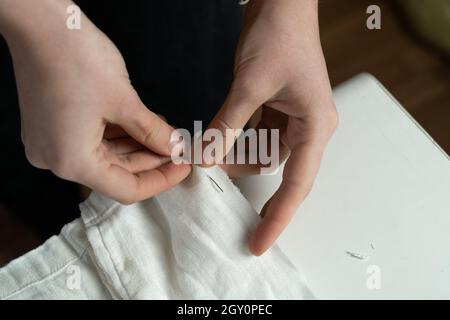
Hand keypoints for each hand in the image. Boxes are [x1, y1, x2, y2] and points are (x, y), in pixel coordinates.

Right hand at [1, 0, 190, 202]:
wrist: (39, 23)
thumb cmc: (76, 59)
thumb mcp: (124, 102)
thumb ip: (152, 132)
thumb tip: (174, 147)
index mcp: (71, 161)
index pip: (126, 189)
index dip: (161, 180)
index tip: (184, 167)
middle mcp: (56, 160)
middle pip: (116, 172)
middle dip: (151, 160)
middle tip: (178, 147)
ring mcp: (51, 143)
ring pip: (105, 156)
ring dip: (137, 146)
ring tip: (165, 133)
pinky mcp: (52, 127)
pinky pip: (92, 141)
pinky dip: (118, 135)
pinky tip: (143, 125)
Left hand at [209, 0, 337, 254]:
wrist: (283, 2)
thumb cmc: (279, 35)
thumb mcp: (249, 86)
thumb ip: (227, 126)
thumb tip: (204, 158)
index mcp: (316, 125)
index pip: (297, 184)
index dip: (278, 216)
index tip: (260, 242)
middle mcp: (311, 126)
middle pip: (282, 172)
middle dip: (252, 183)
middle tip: (227, 200)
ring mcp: (296, 118)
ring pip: (267, 154)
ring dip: (239, 157)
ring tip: (213, 154)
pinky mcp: (281, 108)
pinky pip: (261, 136)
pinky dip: (241, 141)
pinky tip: (222, 139)